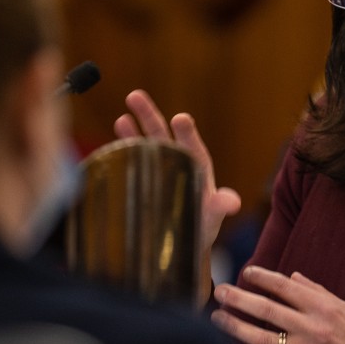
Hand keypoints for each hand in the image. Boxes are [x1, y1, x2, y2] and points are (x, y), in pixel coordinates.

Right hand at [114, 89, 241, 290]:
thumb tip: (231, 201)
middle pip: (163, 136)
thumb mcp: (211, 218)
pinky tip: (112, 141)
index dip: (186, 133)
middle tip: (135, 96)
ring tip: (122, 116)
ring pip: (146, 144)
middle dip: (150, 117)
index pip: (192, 147)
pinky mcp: (142, 182)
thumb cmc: (200, 229)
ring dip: (133, 130)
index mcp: (196, 169)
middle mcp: (176, 165)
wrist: (180, 247)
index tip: (180, 118)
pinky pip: (132, 162)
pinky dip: (123, 151)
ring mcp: (158, 171)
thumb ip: (220, 207)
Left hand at [212, 266, 344, 343]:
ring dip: (235, 326)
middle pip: (267, 308)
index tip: (247, 272)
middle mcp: (312, 326)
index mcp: (324, 306)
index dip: (262, 277)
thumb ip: (318, 293)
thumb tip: (293, 276)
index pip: (285, 285)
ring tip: (217, 317)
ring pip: (261, 336)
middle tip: (221, 290)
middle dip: (239, 298)